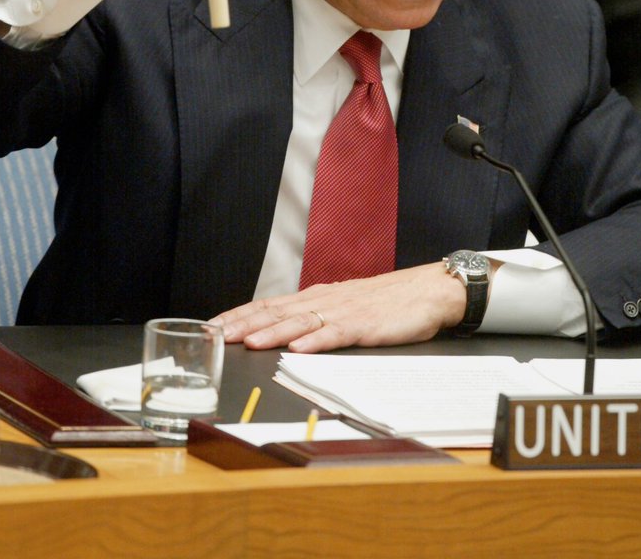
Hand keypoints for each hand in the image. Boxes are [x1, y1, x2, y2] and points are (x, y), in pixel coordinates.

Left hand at [209, 263, 466, 352]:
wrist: (429, 291)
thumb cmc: (389, 303)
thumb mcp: (346, 307)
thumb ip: (317, 317)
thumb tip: (285, 330)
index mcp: (318, 297)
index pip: (270, 304)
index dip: (240, 314)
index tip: (212, 324)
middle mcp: (325, 301)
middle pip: (277, 311)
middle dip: (243, 323)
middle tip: (214, 334)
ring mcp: (345, 312)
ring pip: (301, 322)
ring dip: (272, 332)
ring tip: (247, 341)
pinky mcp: (366, 325)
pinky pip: (337, 333)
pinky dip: (316, 340)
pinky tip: (299, 348)